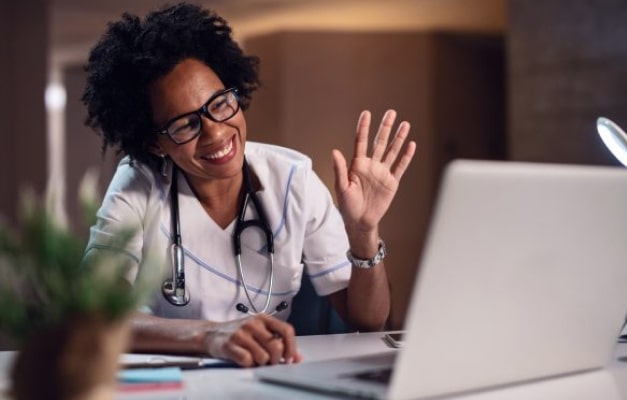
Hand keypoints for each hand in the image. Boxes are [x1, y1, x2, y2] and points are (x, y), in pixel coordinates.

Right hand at [204, 314, 301, 367]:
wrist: (212, 333)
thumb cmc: (240, 333)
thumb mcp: (260, 332)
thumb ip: (279, 341)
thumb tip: (297, 358)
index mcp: (264, 318)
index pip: (286, 330)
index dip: (291, 347)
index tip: (289, 358)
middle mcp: (253, 324)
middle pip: (276, 346)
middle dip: (275, 359)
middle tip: (270, 361)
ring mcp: (241, 334)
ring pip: (263, 357)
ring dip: (260, 363)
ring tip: (254, 358)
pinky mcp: (230, 345)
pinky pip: (247, 361)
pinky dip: (248, 364)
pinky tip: (244, 359)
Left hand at [332, 110, 415, 234]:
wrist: (360, 221)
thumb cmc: (347, 205)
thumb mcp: (341, 187)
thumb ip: (340, 169)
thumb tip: (335, 151)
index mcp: (357, 164)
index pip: (361, 141)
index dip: (364, 127)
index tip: (366, 113)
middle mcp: (371, 165)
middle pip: (379, 142)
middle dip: (385, 127)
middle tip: (391, 112)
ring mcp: (382, 172)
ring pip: (392, 151)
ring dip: (398, 138)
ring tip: (405, 124)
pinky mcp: (392, 182)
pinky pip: (400, 166)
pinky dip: (406, 156)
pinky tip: (411, 145)